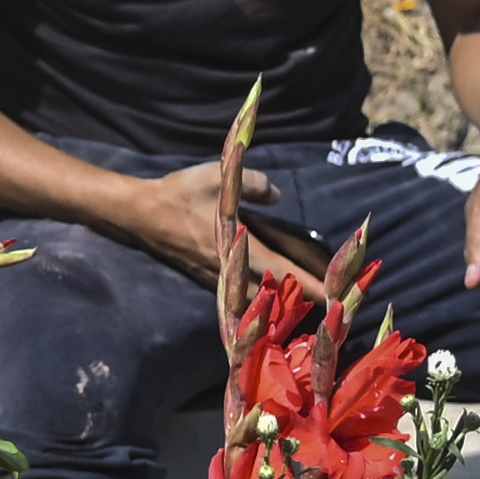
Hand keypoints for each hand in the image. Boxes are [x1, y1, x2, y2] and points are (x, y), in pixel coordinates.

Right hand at [108, 163, 313, 293]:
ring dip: (284, 299)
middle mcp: (233, 271)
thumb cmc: (180, 195)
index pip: (288, 272)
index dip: (314, 284)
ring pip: (260, 298)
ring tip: (307, 295)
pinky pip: (243, 292)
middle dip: (306, 296)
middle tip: (333, 297)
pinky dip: (263, 294)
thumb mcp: (220, 180)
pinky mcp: (209, 277)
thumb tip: (278, 195)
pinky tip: (271, 287)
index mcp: (242, 250)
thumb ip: (255, 185)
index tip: (339, 296)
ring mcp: (220, 278)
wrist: (140, 214)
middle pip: (279, 293)